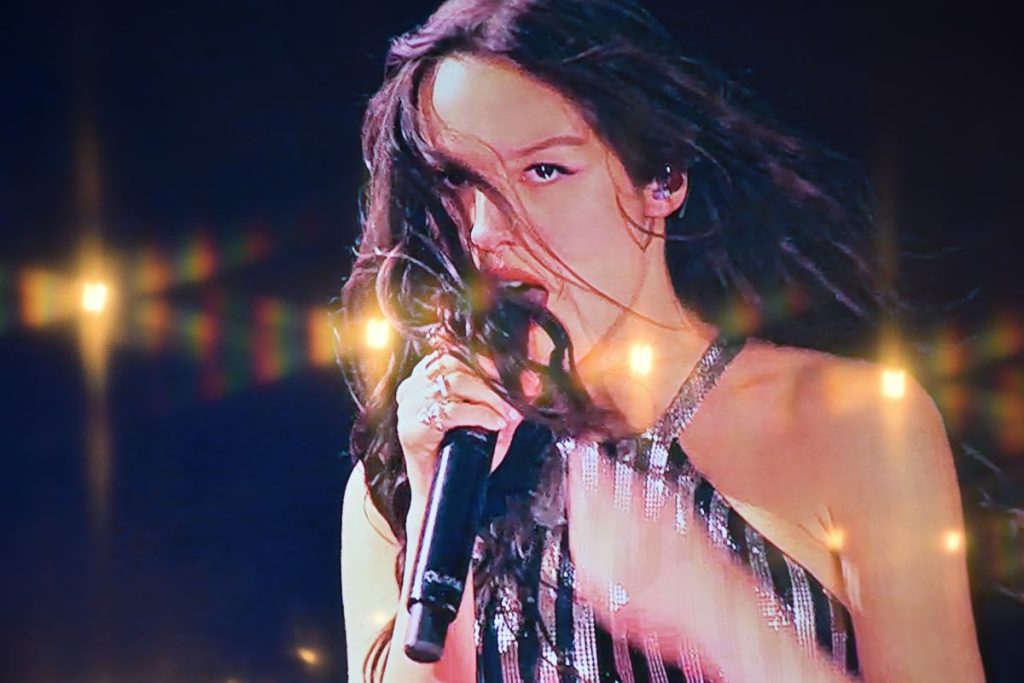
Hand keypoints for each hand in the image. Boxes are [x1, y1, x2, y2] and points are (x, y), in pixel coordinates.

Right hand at [395, 333, 533, 507]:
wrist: (440, 497)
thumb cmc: (463, 457)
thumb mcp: (488, 423)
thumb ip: (504, 402)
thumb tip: (530, 384)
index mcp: (423, 379)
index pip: (453, 352)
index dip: (484, 356)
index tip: (514, 367)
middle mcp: (411, 389)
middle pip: (453, 364)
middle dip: (490, 377)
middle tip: (518, 394)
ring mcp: (407, 409)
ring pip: (453, 384)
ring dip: (488, 397)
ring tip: (508, 414)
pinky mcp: (410, 430)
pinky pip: (450, 412)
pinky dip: (478, 414)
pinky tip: (496, 424)